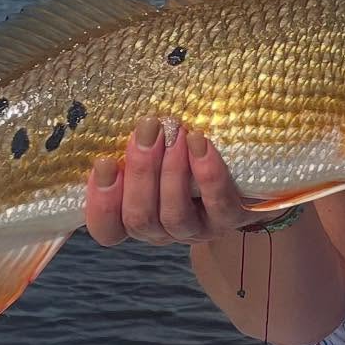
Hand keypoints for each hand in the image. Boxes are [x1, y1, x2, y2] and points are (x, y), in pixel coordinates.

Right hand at [84, 118, 263, 245]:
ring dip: (171, 171)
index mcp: (136, 214)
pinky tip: (201, 142)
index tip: (103, 161)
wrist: (244, 173)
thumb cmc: (184, 152)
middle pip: (139, 218)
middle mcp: (162, 229)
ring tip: (175, 133)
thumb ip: (137, 142)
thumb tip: (115, 114)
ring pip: (173, 215)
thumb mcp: (155, 149)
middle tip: (147, 129)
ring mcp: (197, 228)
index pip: (107, 228)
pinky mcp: (230, 219)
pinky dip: (208, 173)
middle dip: (140, 172)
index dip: (101, 202)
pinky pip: (217, 204)